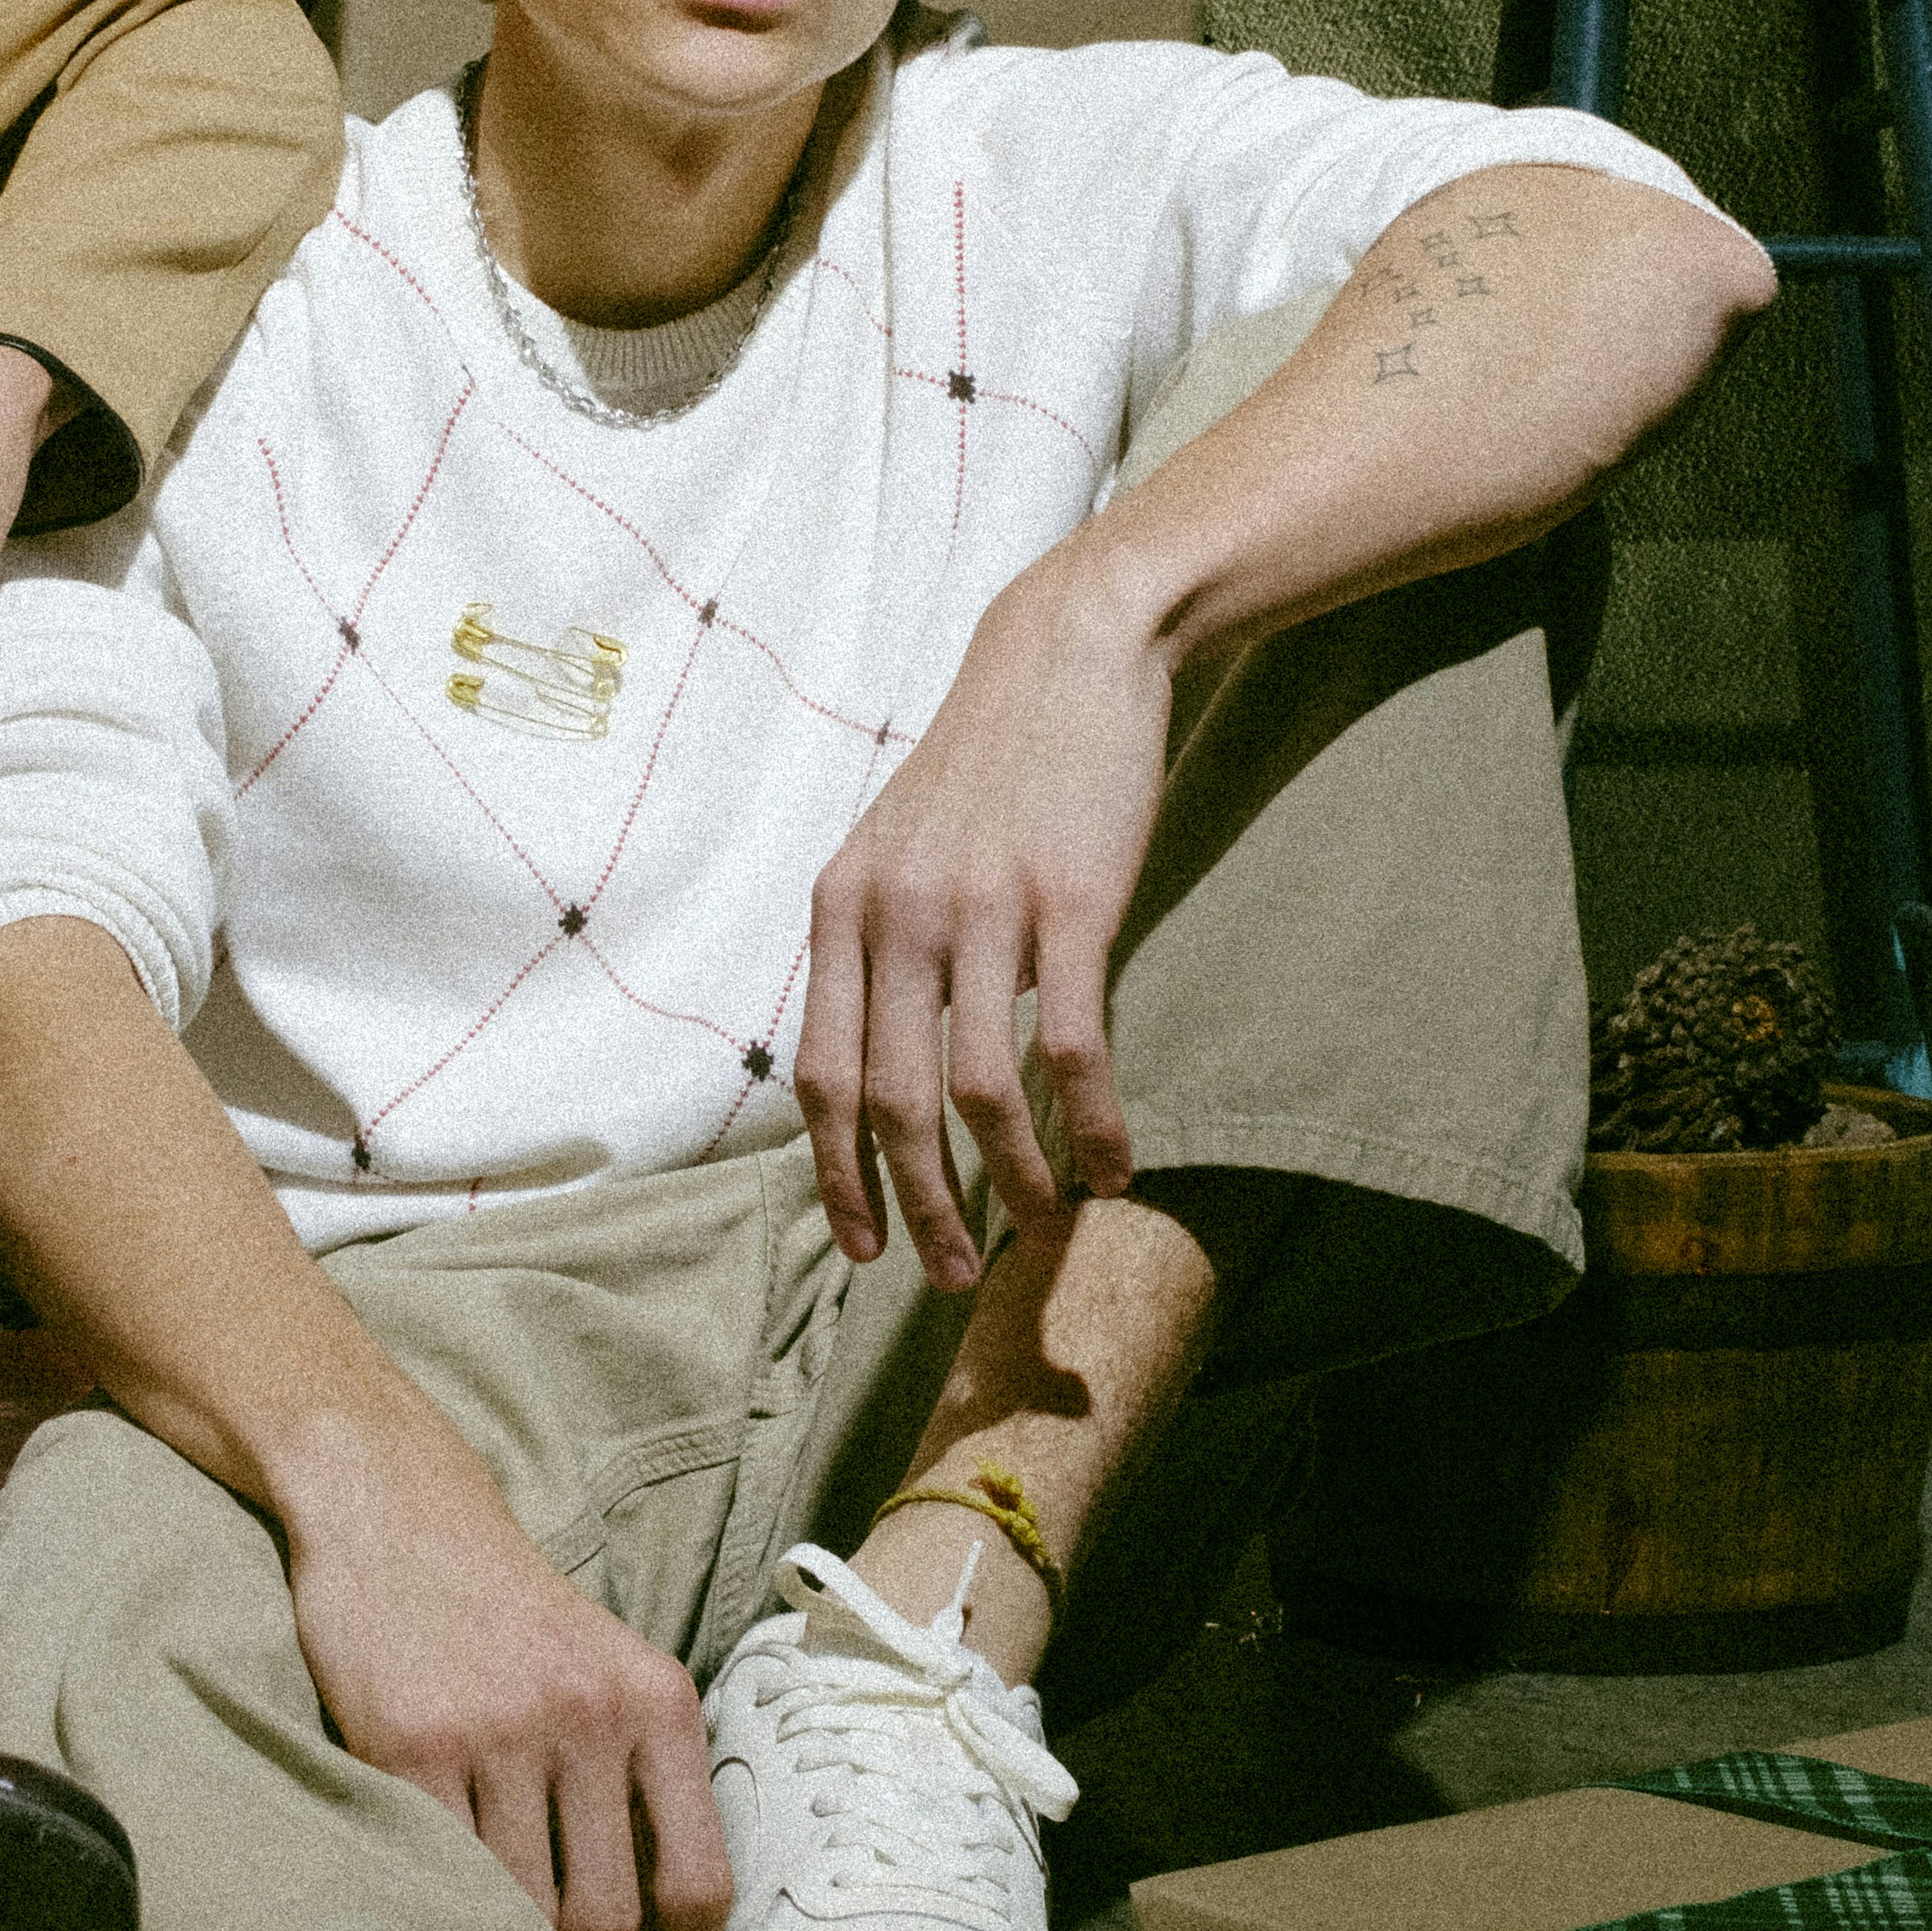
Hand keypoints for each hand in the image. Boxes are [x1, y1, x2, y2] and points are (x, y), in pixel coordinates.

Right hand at [282, 1428, 731, 1930]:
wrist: (398, 1513)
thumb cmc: (509, 1617)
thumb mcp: (612, 1672)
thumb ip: (644, 1781)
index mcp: (659, 1704)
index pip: (700, 1886)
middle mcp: (590, 1716)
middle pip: (611, 1919)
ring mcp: (498, 1729)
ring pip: (526, 1912)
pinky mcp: (409, 1742)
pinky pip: (440, 1873)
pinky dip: (443, 1919)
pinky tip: (436, 1927)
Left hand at [797, 544, 1174, 1283]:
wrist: (1066, 655)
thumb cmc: (987, 768)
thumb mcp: (895, 848)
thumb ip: (876, 947)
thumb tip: (877, 1070)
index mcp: (841, 909)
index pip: (817, 1077)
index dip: (837, 1176)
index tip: (863, 1248)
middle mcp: (895, 916)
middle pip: (889, 1103)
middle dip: (916, 1207)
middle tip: (950, 1275)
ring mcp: (982, 911)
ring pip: (979, 1091)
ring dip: (1010, 1181)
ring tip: (1040, 1230)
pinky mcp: (1070, 905)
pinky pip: (1072, 1051)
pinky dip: (1092, 1126)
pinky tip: (1114, 1167)